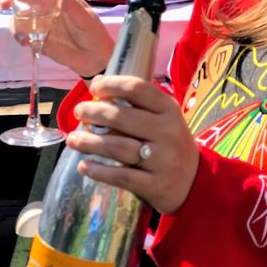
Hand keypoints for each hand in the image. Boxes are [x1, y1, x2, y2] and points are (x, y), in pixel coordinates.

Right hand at [0, 0, 112, 76]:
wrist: (94, 57)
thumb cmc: (93, 33)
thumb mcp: (87, 19)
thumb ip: (75, 8)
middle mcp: (44, 5)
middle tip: (4, 3)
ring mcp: (39, 21)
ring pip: (17, 14)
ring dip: (13, 22)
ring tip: (22, 35)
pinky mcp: (36, 37)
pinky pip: (21, 33)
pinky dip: (19, 36)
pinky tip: (27, 42)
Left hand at [64, 74, 199, 214]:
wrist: (194, 182)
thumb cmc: (169, 143)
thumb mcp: (164, 119)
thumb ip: (137, 104)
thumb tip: (98, 82)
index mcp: (169, 110)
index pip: (138, 89)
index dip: (112, 85)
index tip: (94, 87)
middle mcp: (167, 132)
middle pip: (123, 117)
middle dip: (94, 113)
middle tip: (79, 113)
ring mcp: (162, 160)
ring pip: (119, 147)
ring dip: (90, 142)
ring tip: (72, 140)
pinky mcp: (155, 185)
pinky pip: (121, 176)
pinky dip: (99, 171)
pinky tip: (84, 165)